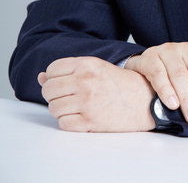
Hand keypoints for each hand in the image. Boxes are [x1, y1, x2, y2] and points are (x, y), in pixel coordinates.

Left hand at [37, 56, 154, 131]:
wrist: (145, 99)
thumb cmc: (120, 82)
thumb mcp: (96, 68)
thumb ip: (69, 71)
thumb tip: (41, 77)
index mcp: (87, 64)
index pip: (52, 70)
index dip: (53, 77)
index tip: (63, 82)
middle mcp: (85, 81)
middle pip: (48, 90)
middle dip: (53, 95)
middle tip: (67, 96)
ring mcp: (87, 102)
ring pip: (53, 108)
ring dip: (60, 109)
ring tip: (75, 106)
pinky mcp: (90, 121)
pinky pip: (63, 123)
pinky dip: (68, 121)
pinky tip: (80, 116)